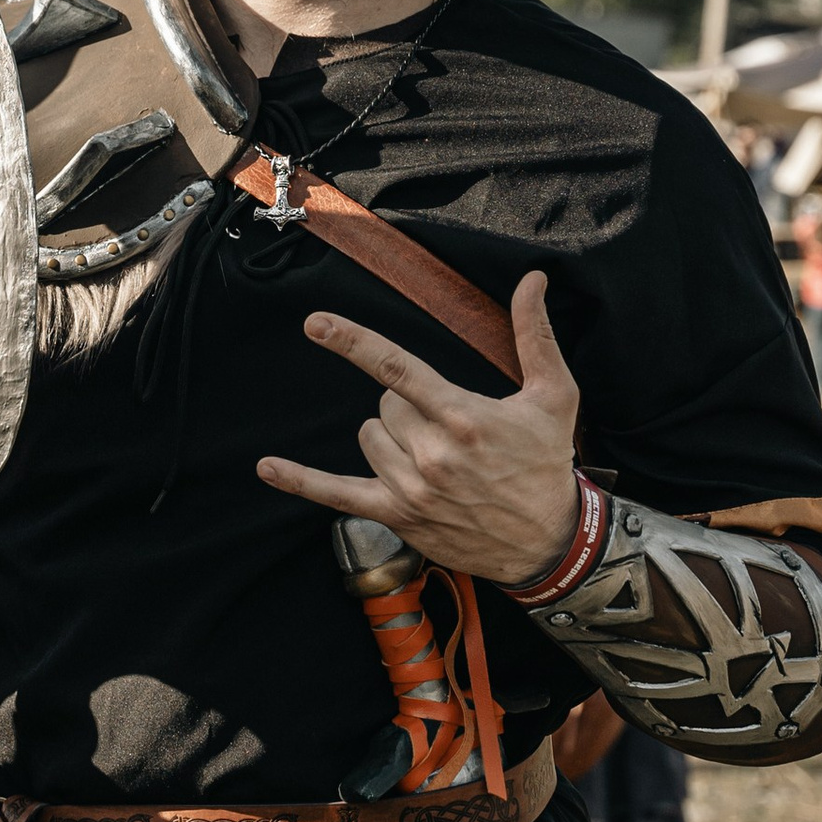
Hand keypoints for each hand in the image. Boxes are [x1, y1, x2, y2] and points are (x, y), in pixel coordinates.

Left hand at [257, 274, 583, 586]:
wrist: (549, 541)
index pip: (396, 369)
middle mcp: (432, 454)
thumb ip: (535, 335)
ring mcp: (412, 488)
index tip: (316, 323)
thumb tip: (533, 280)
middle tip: (449, 426)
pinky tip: (267, 467)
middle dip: (409, 406)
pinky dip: (301, 481)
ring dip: (390, 438)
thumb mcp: (554, 396)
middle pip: (385, 404)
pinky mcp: (399, 516)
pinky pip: (337, 495)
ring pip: (369, 438)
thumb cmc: (548, 462)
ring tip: (434, 454)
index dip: (353, 342)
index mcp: (463, 417)